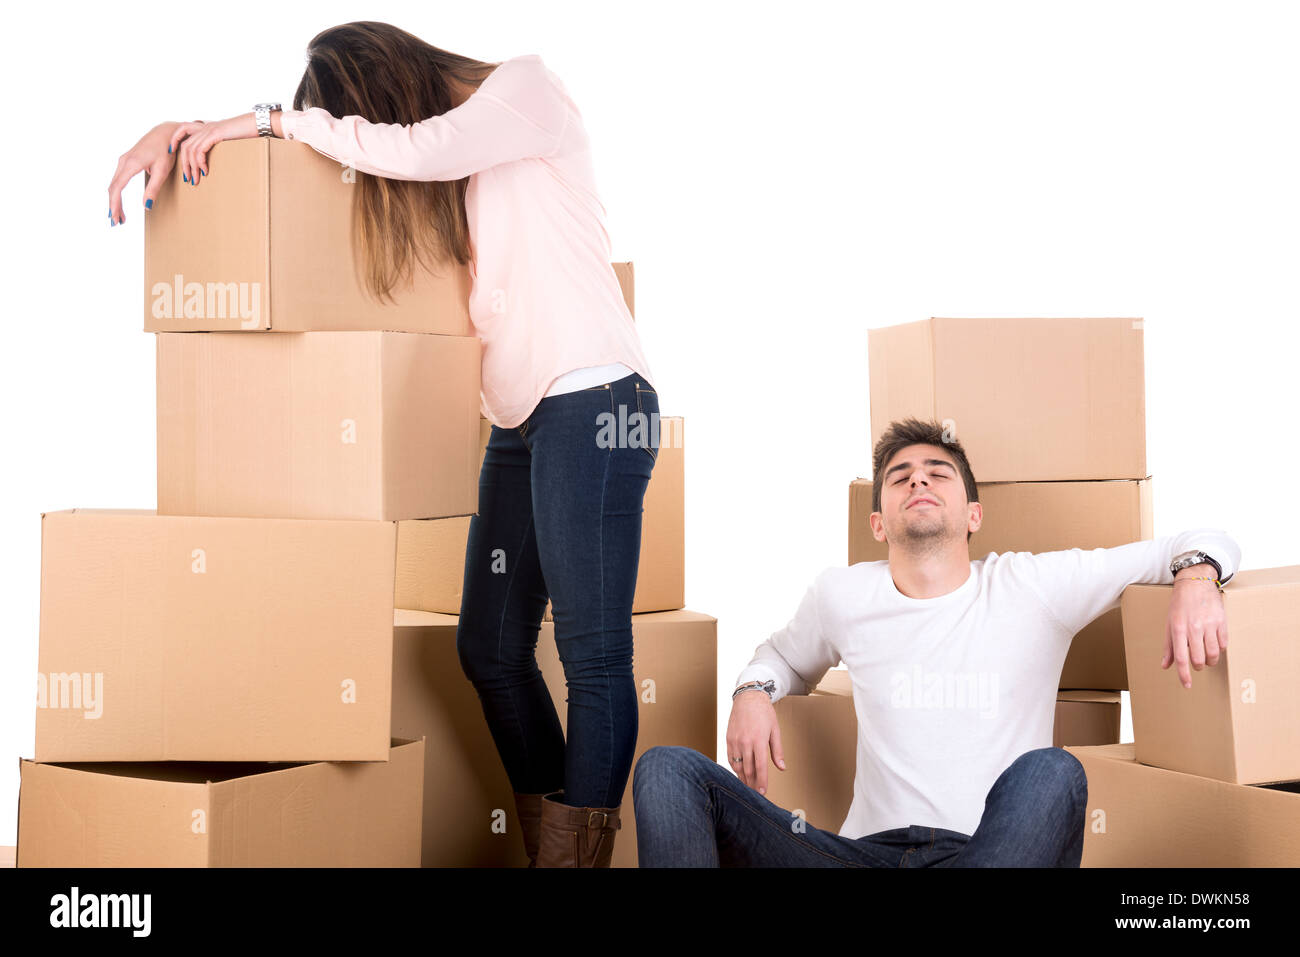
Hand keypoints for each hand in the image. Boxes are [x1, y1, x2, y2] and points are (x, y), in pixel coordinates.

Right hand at [107, 122, 182, 224]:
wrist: (166, 132)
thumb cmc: (167, 151)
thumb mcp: (163, 171)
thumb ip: (153, 189)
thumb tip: (146, 206)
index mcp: (131, 164)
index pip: (117, 188)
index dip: (115, 204)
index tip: (115, 217)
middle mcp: (124, 161)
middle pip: (112, 187)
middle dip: (113, 205)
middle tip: (116, 222)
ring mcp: (124, 160)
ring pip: (114, 183)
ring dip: (115, 200)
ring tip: (119, 216)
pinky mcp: (127, 160)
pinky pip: (118, 179)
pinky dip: (117, 192)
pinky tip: (120, 202)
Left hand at [170, 113, 260, 189]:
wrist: (256, 124)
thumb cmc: (246, 133)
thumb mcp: (228, 138)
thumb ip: (218, 143)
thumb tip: (214, 156)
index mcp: (206, 127)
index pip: (182, 130)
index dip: (174, 140)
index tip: (171, 153)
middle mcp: (204, 127)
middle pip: (184, 146)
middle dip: (184, 164)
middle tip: (187, 178)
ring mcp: (209, 130)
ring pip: (191, 150)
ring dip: (192, 167)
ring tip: (195, 180)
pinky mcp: (214, 134)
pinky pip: (200, 150)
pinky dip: (200, 162)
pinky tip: (205, 171)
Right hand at [725, 689, 784, 794]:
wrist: (748, 698)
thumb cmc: (764, 713)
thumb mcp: (775, 730)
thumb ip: (777, 751)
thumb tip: (782, 768)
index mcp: (759, 740)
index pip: (760, 767)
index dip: (761, 782)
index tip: (762, 793)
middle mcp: (745, 742)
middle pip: (748, 770)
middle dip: (752, 784)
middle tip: (755, 794)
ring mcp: (735, 741)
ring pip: (737, 766)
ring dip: (742, 778)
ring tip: (747, 786)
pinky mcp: (728, 739)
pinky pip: (730, 758)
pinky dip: (734, 768)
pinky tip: (739, 773)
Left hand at [1162, 566, 1227, 688]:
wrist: (1195, 583)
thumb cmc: (1179, 604)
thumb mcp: (1169, 623)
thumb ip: (1168, 646)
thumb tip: (1165, 666)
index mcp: (1178, 628)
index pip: (1181, 658)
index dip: (1184, 674)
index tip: (1187, 685)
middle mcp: (1194, 627)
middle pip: (1199, 659)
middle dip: (1199, 667)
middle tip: (1197, 665)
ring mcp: (1210, 624)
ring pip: (1214, 653)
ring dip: (1211, 661)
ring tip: (1207, 658)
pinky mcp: (1222, 621)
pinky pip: (1224, 643)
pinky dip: (1219, 649)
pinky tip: (1214, 645)